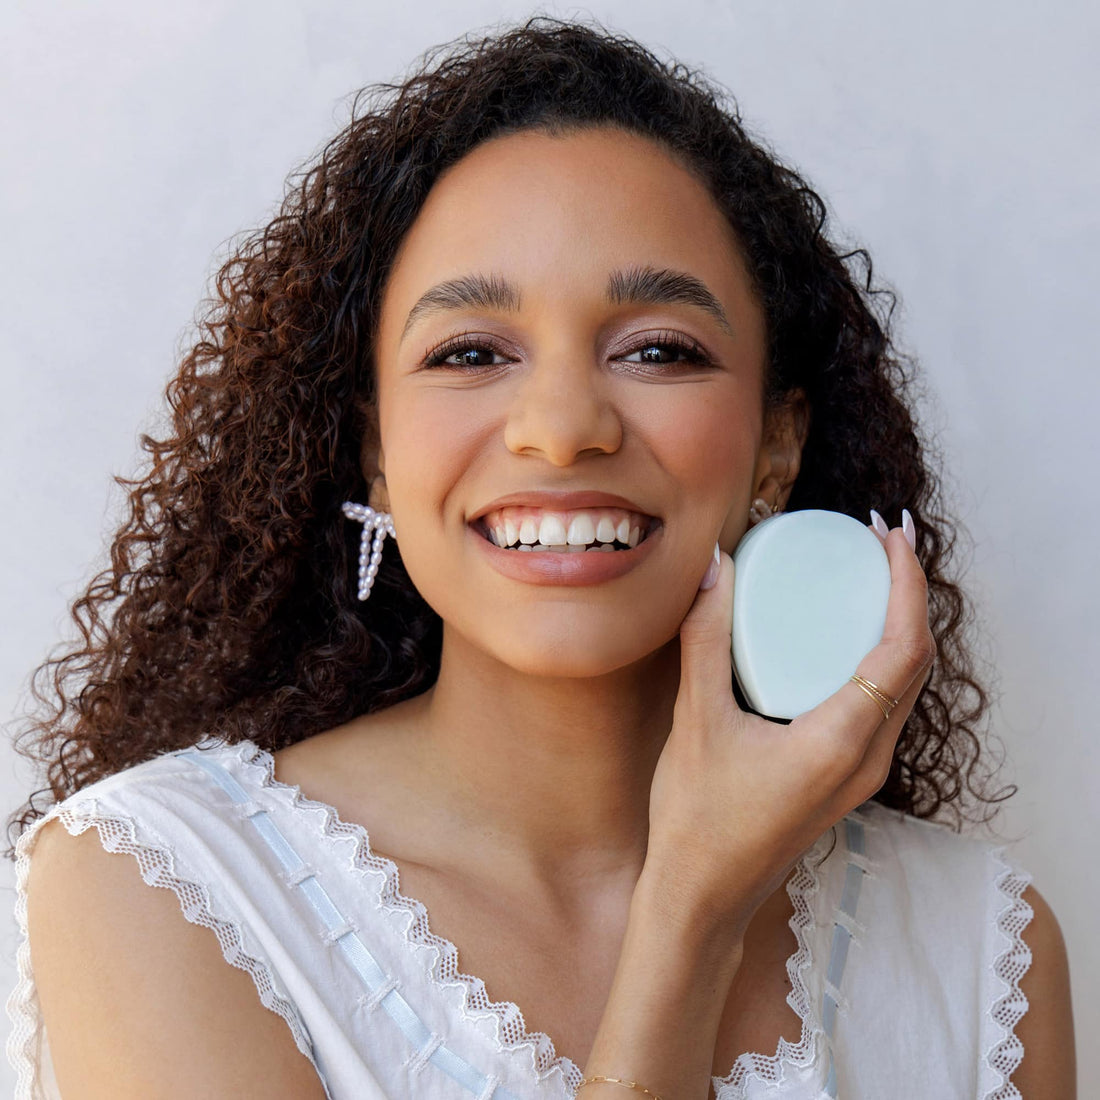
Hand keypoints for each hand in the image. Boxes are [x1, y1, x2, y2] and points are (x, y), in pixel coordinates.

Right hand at [643, 514, 935, 935]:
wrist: (702, 895)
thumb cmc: (698, 818)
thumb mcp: (696, 723)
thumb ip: (706, 642)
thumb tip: (716, 568)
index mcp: (842, 742)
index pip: (904, 648)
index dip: (908, 584)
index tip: (889, 535)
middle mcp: (868, 757)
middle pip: (917, 662)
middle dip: (909, 594)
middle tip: (878, 542)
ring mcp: (861, 772)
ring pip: (903, 685)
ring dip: (896, 626)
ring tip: (867, 577)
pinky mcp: (845, 776)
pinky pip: (881, 704)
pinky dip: (876, 658)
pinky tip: (839, 638)